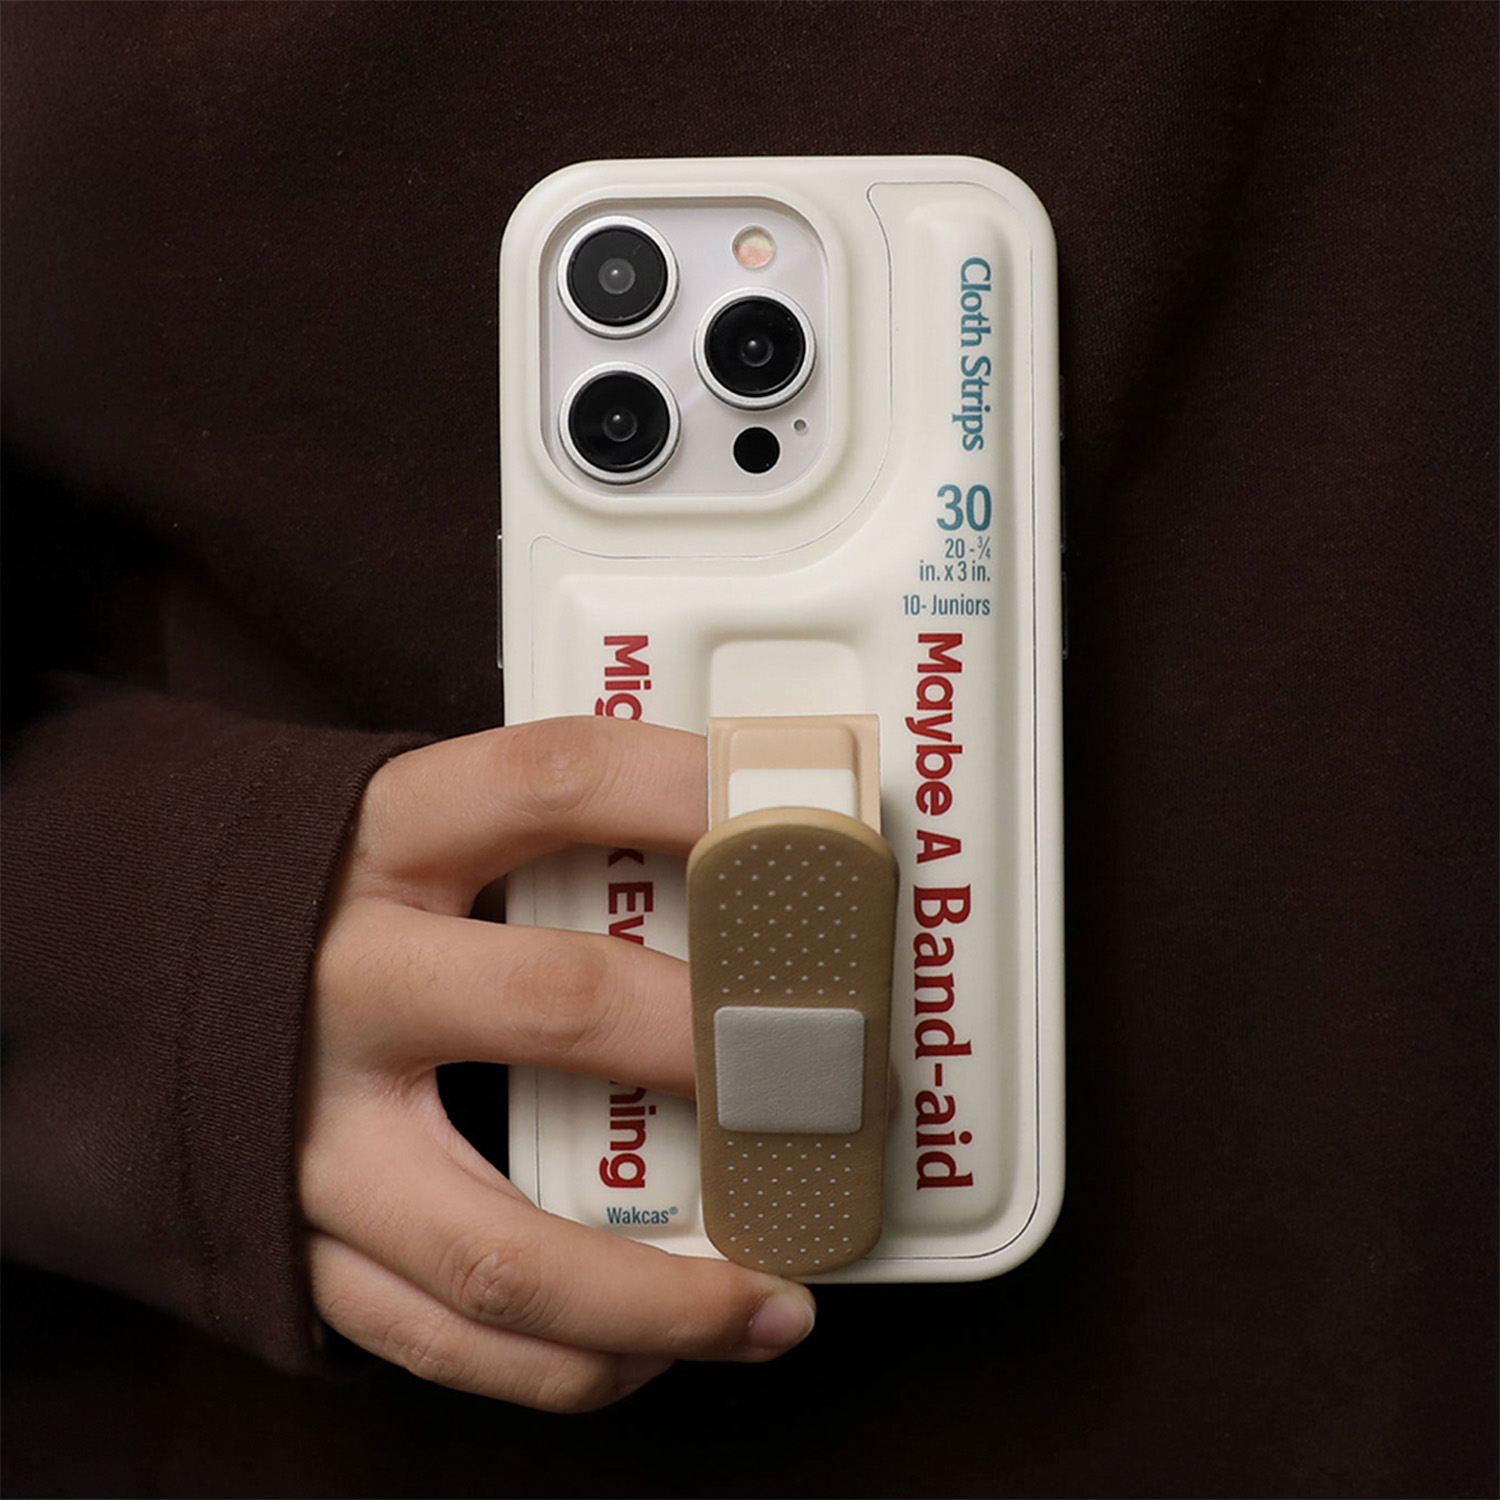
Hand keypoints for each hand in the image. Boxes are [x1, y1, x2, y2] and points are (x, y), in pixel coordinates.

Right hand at [300, 717, 815, 1410]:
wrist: (82, 960)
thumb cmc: (297, 895)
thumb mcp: (386, 828)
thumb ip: (521, 840)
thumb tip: (729, 845)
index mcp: (374, 840)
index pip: (550, 778)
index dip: (684, 790)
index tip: (801, 823)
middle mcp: (339, 980)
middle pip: (556, 1008)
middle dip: (714, 1047)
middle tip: (829, 1074)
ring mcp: (306, 1132)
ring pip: (497, 1249)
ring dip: (659, 1294)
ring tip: (780, 1301)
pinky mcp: (289, 1243)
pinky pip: (437, 1340)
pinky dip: (565, 1364)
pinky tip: (657, 1351)